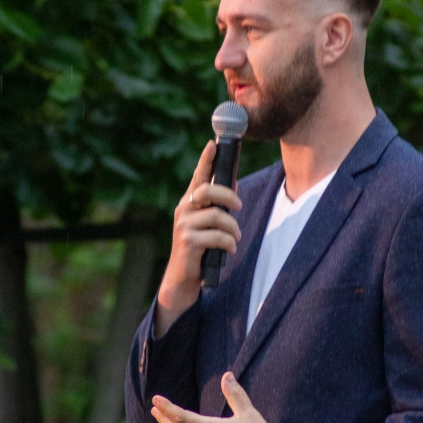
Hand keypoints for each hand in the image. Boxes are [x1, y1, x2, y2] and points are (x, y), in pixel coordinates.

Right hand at [155, 141, 241, 336]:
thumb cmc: (200, 249)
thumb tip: (234, 186)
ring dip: (232, 229)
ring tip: (234, 239)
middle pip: (208, 191)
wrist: (183, 279)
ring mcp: (184, 226)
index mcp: (190, 203)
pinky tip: (228, 250)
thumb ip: (216, 207)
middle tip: (239, 207)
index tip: (214, 143)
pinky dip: (228, 243)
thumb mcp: (208, 225)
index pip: (198, 176)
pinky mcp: (188, 242)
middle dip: (229, 197)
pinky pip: (217, 236)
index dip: (206, 159)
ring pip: (217, 216)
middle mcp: (183, 210)